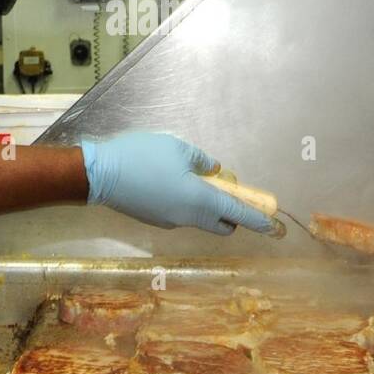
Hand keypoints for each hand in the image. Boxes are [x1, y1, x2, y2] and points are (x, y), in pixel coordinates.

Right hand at [79, 132, 276, 235]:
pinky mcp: (156, 220)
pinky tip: (172, 183)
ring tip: (195, 179)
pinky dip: (188, 204)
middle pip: (221, 224)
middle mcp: (188, 217)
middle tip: (230, 193)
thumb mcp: (177, 148)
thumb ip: (201, 161)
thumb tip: (213, 170)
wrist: (100, 175)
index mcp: (199, 200)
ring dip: (208, 207)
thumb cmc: (142, 156)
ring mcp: (171, 222)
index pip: (237, 213)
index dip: (257, 219)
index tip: (273, 224)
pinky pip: (182, 215)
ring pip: (201, 219)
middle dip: (233, 215)